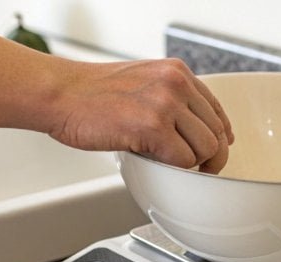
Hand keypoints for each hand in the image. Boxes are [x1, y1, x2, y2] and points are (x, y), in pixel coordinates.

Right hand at [49, 58, 233, 173]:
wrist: (60, 94)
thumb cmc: (90, 94)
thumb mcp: (141, 83)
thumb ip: (169, 99)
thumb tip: (193, 128)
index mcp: (176, 72)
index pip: (216, 109)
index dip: (220, 135)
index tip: (216, 149)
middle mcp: (176, 84)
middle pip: (217, 132)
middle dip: (210, 157)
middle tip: (195, 170)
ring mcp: (166, 104)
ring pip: (206, 149)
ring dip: (191, 165)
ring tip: (172, 166)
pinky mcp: (153, 127)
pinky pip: (183, 161)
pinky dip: (173, 169)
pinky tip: (156, 163)